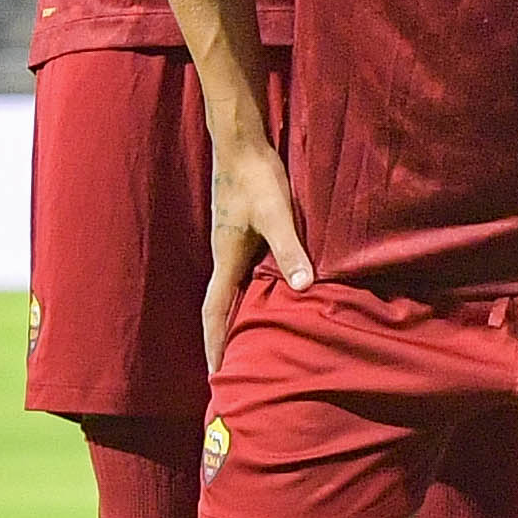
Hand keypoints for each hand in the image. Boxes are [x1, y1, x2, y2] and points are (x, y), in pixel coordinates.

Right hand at [200, 123, 314, 367]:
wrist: (242, 143)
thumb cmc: (257, 177)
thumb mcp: (277, 215)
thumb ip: (289, 250)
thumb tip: (303, 286)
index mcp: (226, 258)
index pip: (215, 311)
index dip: (214, 342)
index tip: (215, 374)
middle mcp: (224, 255)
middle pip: (219, 306)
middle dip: (222, 338)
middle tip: (228, 369)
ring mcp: (231, 243)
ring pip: (232, 290)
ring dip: (235, 316)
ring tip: (246, 342)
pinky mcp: (242, 231)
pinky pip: (242, 273)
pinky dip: (248, 293)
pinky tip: (265, 297)